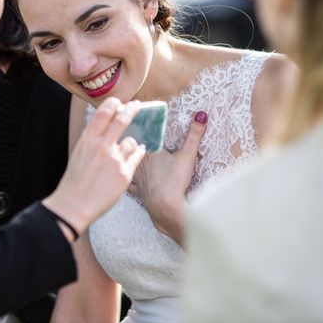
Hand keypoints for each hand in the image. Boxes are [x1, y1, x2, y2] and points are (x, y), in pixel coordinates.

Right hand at [43, 98, 146, 237]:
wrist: (75, 204)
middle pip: (121, 119)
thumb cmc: (75, 180)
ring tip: (127, 149)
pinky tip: (139, 151)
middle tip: (137, 105)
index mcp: (88, 140)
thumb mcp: (79, 153)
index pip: (103, 112)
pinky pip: (137, 157)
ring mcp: (114, 160)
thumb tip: (104, 127)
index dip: (113, 103)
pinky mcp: (124, 174)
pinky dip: (138, 153)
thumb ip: (92, 140)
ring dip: (131, 143)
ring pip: (131, 141)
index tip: (119, 101)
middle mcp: (102, 147)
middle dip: (132, 109)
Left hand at [128, 111, 206, 245]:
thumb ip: (194, 135)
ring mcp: (137, 178)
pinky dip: (127, 179)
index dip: (139, 125)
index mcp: (149, 151)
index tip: (134, 115)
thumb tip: (201, 115)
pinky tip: (124, 179)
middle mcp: (139, 163)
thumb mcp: (187, 155)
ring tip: (122, 150)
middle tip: (126, 129)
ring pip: (127, 164)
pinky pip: (130, 184)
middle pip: (131, 147)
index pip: (142, 134)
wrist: (166, 207)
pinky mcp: (139, 192)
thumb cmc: (174, 181)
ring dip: (125, 157)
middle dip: (130, 138)